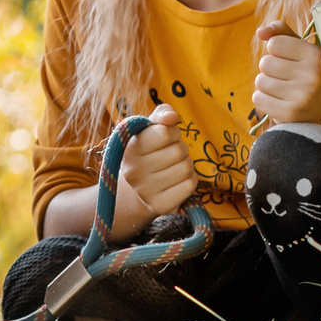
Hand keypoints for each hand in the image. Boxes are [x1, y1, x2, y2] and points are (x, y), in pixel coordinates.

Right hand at [111, 104, 194, 236]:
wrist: (136, 191)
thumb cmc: (148, 153)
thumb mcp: (149, 130)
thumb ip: (162, 114)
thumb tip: (172, 117)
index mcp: (130, 149)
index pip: (165, 133)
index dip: (172, 132)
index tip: (165, 137)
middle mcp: (134, 171)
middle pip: (179, 151)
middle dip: (180, 149)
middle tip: (169, 156)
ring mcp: (146, 191)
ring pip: (186, 168)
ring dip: (186, 165)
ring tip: (172, 168)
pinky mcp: (160, 206)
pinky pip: (190, 185)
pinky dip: (189, 181)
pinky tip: (177, 182)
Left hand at [253, 21, 320, 125]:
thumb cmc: (307, 75)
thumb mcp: (301, 50)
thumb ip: (281, 33)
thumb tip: (260, 32)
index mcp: (315, 55)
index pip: (274, 43)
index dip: (277, 51)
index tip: (291, 61)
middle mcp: (311, 75)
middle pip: (265, 63)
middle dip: (271, 70)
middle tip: (288, 79)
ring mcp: (302, 96)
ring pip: (260, 81)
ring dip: (267, 86)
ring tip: (284, 91)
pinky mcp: (290, 114)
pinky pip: (258, 98)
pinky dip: (264, 100)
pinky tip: (280, 102)